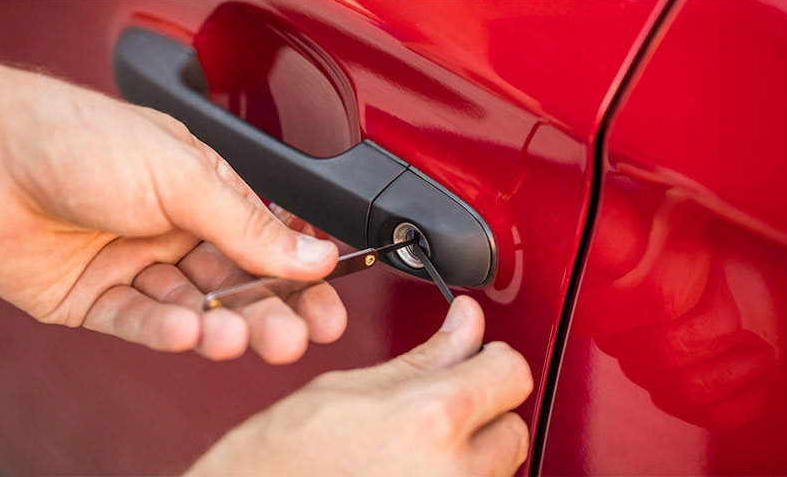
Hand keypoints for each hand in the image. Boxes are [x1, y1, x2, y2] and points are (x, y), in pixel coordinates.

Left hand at [0, 32, 342, 362]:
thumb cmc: (72, 138)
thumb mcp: (180, 175)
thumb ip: (248, 223)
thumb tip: (313, 254)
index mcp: (200, 186)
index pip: (268, 239)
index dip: (301, 276)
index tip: (328, 307)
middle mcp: (168, 226)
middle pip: (236, 282)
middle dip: (269, 312)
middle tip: (293, 337)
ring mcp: (129, 262)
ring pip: (192, 308)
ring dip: (219, 326)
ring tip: (234, 336)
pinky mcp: (89, 298)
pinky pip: (139, 322)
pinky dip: (164, 331)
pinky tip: (182, 330)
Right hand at [188, 296, 533, 475]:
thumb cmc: (274, 464)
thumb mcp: (342, 391)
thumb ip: (420, 359)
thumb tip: (465, 325)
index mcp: (430, 421)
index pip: (510, 374)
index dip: (490, 361)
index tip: (476, 361)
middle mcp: (454, 474)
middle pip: (511, 429)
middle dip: (479, 415)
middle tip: (426, 417)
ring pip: (494, 471)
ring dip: (466, 457)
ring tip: (405, 455)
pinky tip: (405, 475)